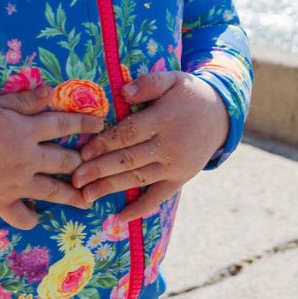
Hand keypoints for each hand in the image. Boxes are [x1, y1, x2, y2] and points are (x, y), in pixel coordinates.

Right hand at [0, 84, 104, 229]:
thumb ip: (23, 100)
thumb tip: (50, 91)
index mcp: (26, 132)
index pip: (62, 124)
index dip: (83, 122)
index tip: (101, 123)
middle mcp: (28, 159)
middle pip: (64, 161)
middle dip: (82, 161)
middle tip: (94, 163)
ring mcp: (17, 184)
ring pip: (52, 192)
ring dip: (72, 197)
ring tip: (86, 201)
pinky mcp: (2, 202)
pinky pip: (21, 217)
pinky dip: (30, 219)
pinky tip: (36, 218)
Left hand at [71, 70, 229, 222]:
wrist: (222, 115)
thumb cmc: (189, 94)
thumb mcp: (172, 79)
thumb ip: (148, 83)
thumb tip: (124, 91)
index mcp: (163, 120)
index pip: (128, 134)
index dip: (104, 144)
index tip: (82, 153)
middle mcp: (169, 147)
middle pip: (129, 160)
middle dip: (99, 170)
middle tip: (74, 179)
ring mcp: (175, 166)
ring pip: (138, 179)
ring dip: (111, 188)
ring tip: (86, 196)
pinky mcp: (180, 179)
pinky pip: (158, 197)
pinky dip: (140, 209)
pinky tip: (120, 218)